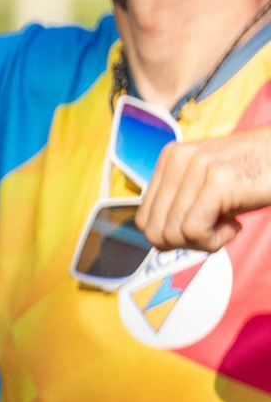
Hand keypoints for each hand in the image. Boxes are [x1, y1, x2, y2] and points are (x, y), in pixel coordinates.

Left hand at [136, 125, 270, 253]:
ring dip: (203, 242)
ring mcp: (196, 167)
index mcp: (170, 158)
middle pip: (153, 230)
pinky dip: (214, 241)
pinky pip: (194, 231)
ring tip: (229, 225)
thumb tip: (159, 241)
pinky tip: (235, 226)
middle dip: (185, 242)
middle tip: (216, 230)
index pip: (144, 218)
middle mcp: (177, 159)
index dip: (171, 236)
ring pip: (172, 233)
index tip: (202, 227)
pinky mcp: (217, 182)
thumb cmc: (257, 175)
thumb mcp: (209, 183)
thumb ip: (180, 203)